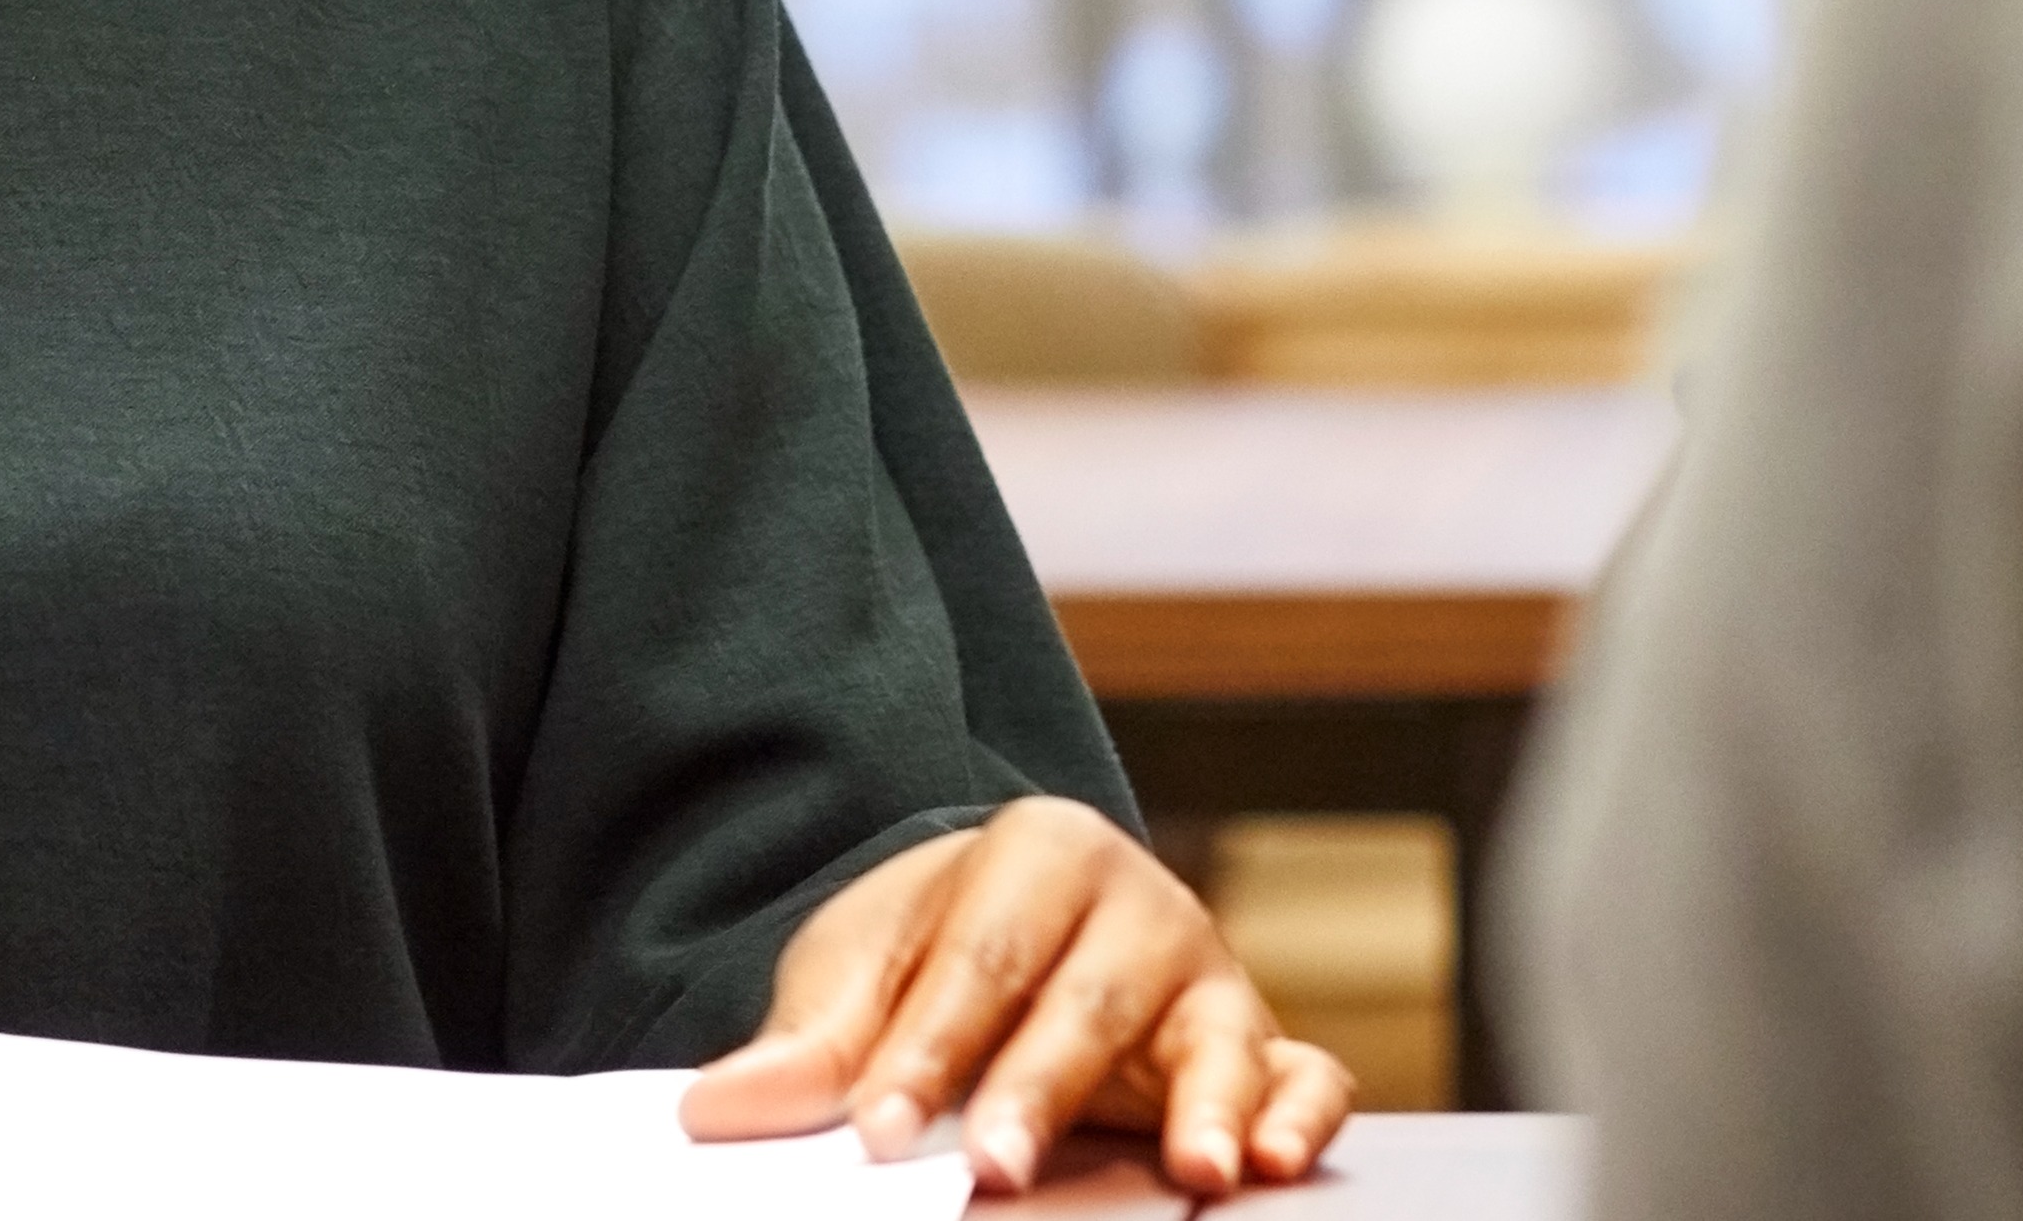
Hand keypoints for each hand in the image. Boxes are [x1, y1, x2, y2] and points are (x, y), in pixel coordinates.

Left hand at [678, 797, 1357, 1196]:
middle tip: (992, 1166)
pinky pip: (1305, 1074)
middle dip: (1037, 1091)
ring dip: (1204, 1107)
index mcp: (1041, 853)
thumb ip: (804, 1048)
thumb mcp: (860, 974)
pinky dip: (1298, 1114)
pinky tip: (1272, 1160)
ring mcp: (1211, 977)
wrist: (1011, 939)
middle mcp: (1140, 904)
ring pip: (1211, 1039)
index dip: (925, 1050)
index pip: (979, 960)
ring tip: (1192, 1169)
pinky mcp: (1260, 1045)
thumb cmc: (937, 955)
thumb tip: (718, 1111)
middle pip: (1088, 1002)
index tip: (876, 1126)